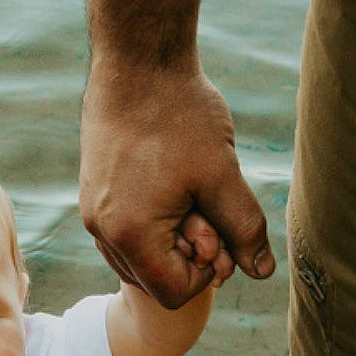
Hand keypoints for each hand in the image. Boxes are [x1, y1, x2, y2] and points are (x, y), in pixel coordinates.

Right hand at [80, 62, 273, 307]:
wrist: (136, 61)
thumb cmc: (180, 114)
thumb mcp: (222, 175)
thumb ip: (245, 228)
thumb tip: (261, 271)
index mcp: (131, 234)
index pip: (173, 293)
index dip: (207, 273)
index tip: (220, 231)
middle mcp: (103, 231)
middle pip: (153, 280)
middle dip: (188, 256)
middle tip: (206, 206)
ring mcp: (93, 213)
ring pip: (139, 258)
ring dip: (171, 240)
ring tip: (189, 193)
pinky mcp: (93, 195)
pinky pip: (125, 233)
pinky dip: (153, 224)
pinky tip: (172, 185)